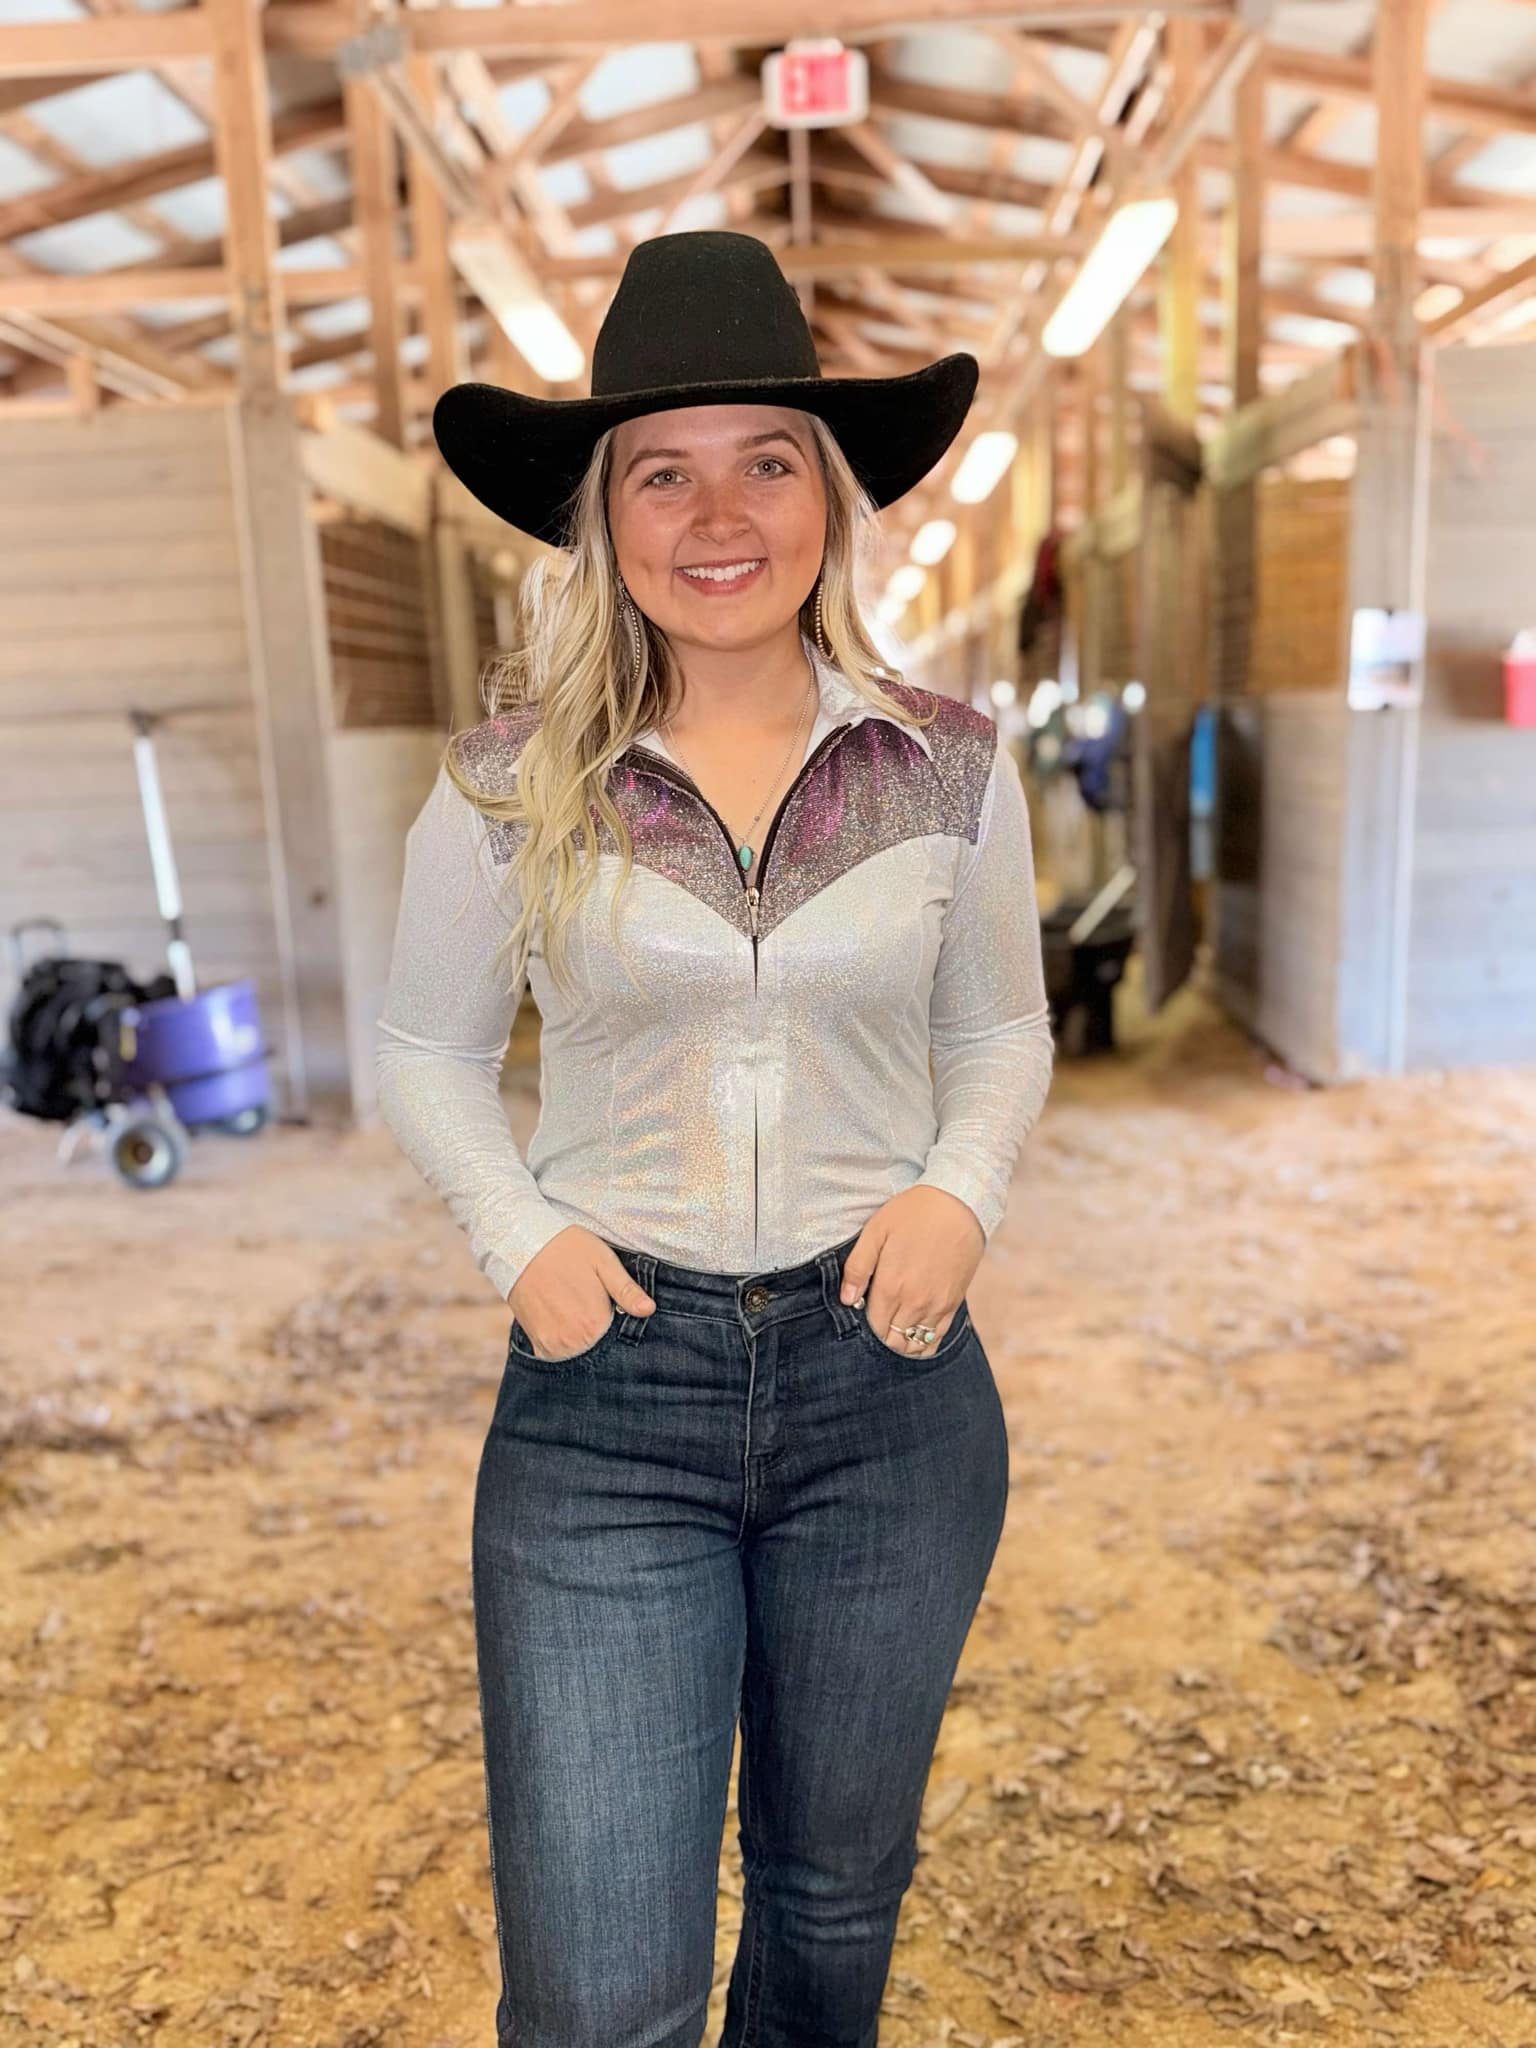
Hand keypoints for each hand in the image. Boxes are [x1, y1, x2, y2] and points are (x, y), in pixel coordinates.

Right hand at [508, 1226, 654, 1359]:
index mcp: (594, 1324)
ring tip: (573, 1305)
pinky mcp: (535, 1342)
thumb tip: (649, 1310)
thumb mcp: (604, 1262)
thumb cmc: (567, 1248)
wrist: (521, 1244)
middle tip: (587, 1300)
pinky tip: (561, 1315)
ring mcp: (551, 1344)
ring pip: (577, 1351)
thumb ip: (627, 1290)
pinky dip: (561, 1340)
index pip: (617, 1339)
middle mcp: (572, 1341)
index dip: (616, 1320)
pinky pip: (555, 1353)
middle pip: (597, 1347)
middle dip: (598, 1330)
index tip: (609, 1304)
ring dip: (579, 1337)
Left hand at [838, 1187, 983, 1354]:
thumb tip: (846, 1300)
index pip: (872, 1328)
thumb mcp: (875, 1231)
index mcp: (891, 1286)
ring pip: (914, 1346)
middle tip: (876, 1320)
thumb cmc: (913, 1213)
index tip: (862, 1313)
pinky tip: (913, 1334)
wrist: (960, 1204)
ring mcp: (937, 1306)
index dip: (863, 1327)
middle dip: (880, 1337)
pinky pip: (936, 1339)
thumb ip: (858, 1268)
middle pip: (892, 1342)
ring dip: (900, 1343)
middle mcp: (915, 1303)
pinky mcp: (953, 1304)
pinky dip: (923, 1344)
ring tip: (892, 1328)